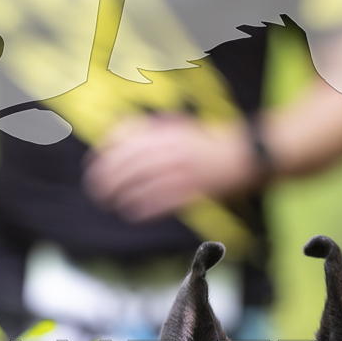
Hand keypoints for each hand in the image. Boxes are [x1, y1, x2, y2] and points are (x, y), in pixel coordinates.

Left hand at [83, 115, 257, 222]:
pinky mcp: (197, 188)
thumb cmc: (213, 143)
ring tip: (109, 202)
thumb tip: (123, 130)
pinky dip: (144, 206)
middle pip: (131, 162)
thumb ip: (156, 130)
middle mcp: (174, 148)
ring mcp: (186, 169)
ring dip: (122, 193)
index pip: (128, 140)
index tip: (92, 165)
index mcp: (170, 131)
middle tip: (96, 189)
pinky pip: (164, 199)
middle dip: (108, 176)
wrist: (250, 153)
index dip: (105, 153)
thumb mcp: (183, 128)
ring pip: (144, 181)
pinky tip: (132, 212)